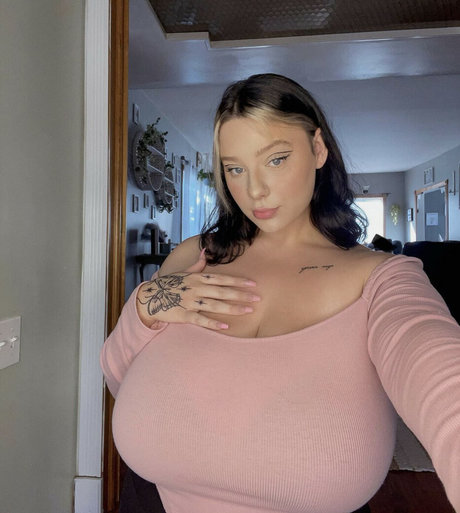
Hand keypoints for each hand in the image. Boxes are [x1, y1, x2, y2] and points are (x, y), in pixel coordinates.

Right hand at [136, 249, 259, 329]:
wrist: (149, 297)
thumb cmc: (169, 285)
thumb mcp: (182, 272)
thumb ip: (196, 265)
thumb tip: (205, 251)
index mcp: (197, 278)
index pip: (221, 278)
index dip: (238, 281)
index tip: (252, 284)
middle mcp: (195, 288)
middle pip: (222, 291)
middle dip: (241, 294)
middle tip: (257, 298)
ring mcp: (190, 301)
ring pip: (215, 305)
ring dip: (232, 308)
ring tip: (248, 311)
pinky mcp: (183, 315)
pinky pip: (200, 320)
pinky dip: (212, 323)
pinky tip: (225, 326)